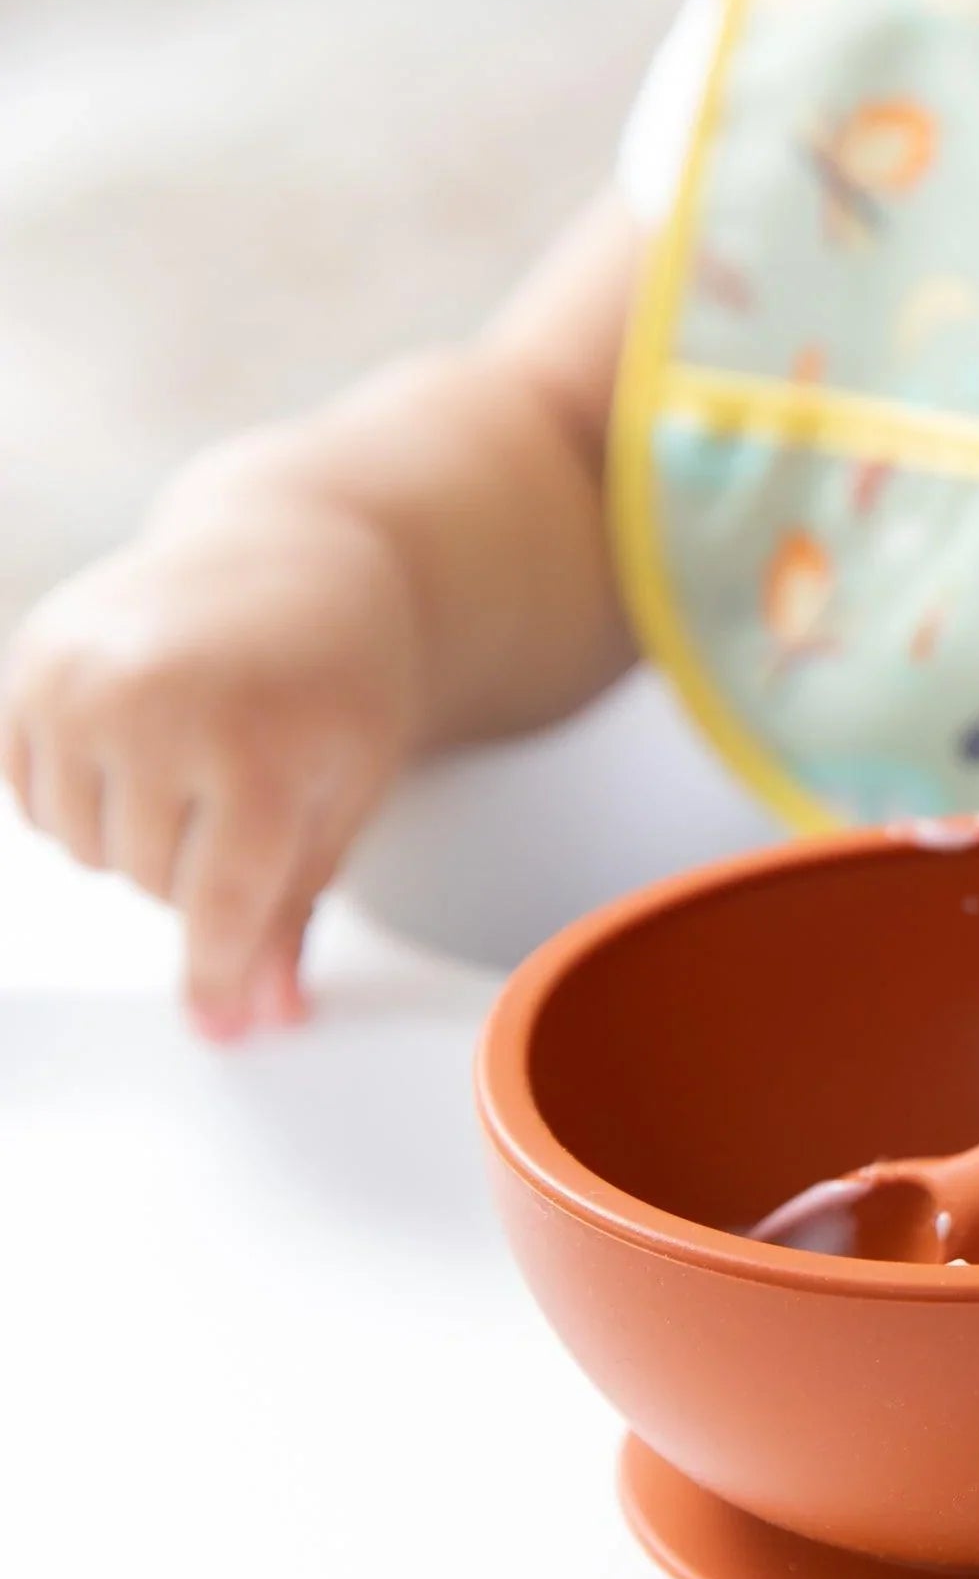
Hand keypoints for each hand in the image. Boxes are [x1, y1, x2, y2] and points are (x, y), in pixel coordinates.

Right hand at [2, 492, 421, 1037]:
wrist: (293, 558)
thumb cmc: (336, 685)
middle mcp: (161, 710)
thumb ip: (291, 906)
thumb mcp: (344, 792)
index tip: (214, 1020)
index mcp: (260, 747)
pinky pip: (33, 797)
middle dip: (201, 867)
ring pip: (85, 849)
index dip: (216, 972)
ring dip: (138, 835)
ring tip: (199, 765)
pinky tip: (141, 745)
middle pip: (151, 884)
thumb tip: (258, 1019)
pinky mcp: (34, 664)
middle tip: (247, 799)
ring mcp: (85, 682)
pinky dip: (82, 796)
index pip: (218, 905)